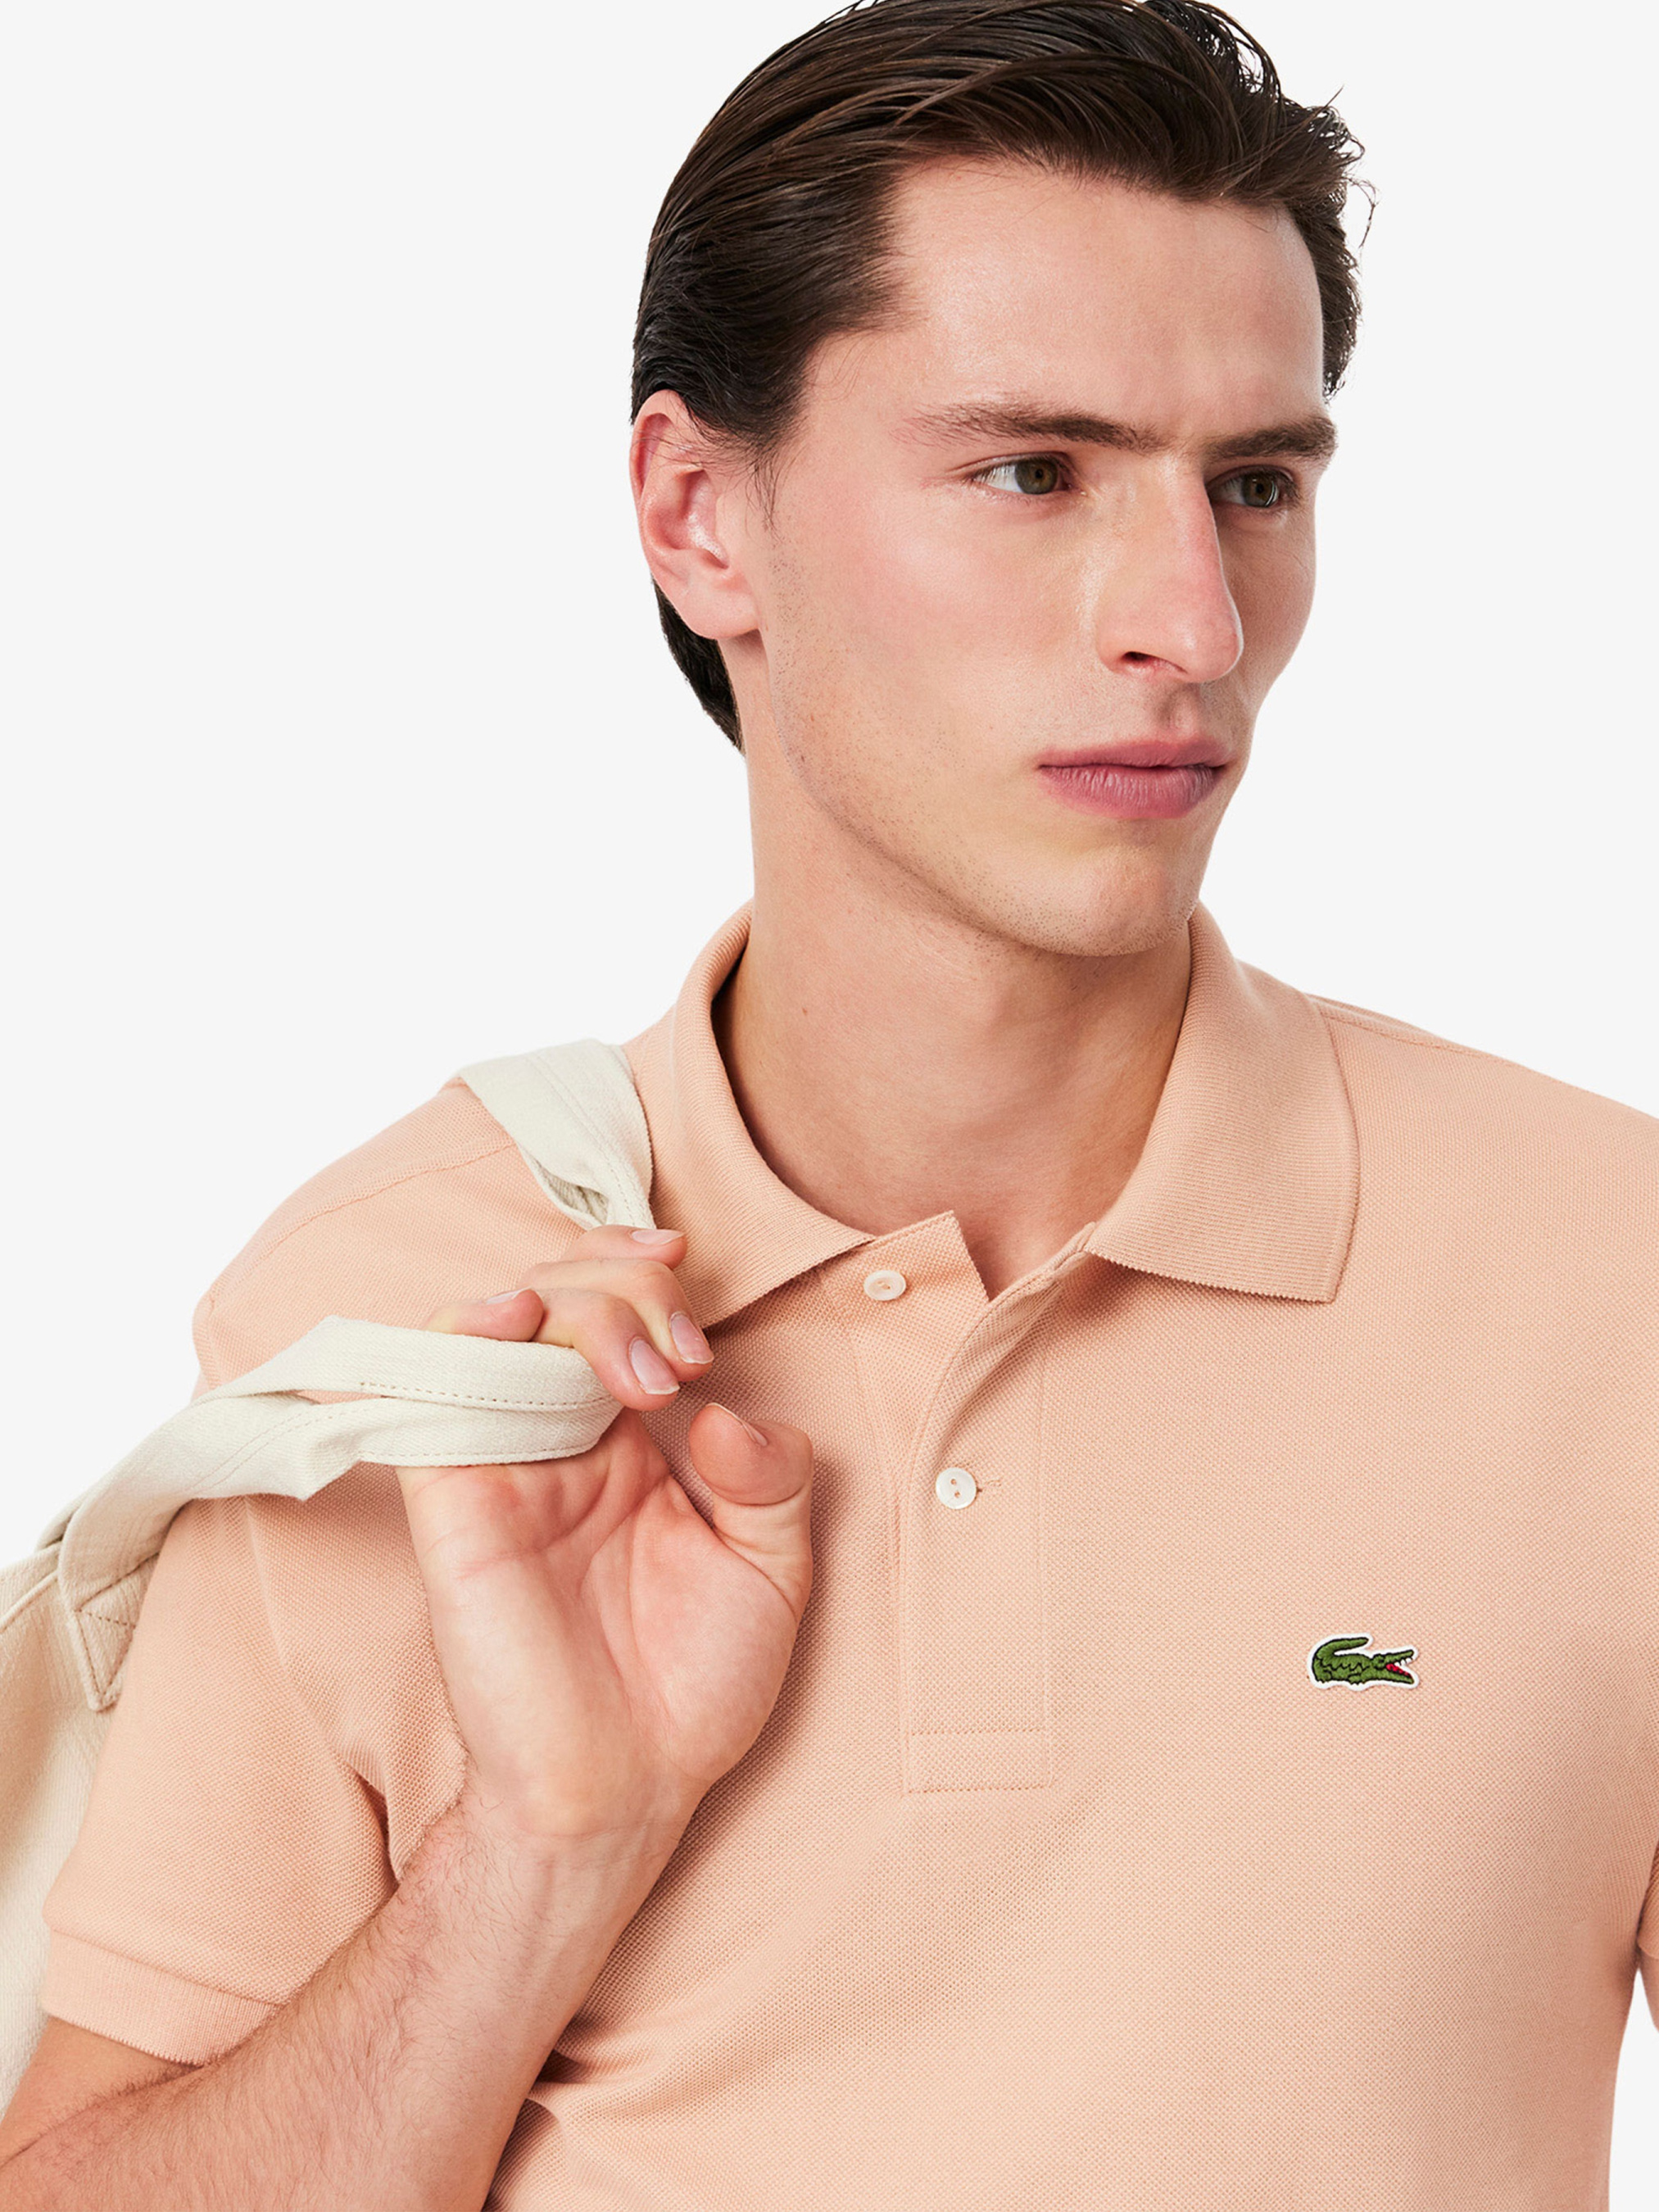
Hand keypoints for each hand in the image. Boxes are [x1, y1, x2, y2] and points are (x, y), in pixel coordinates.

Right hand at [395, 1227, 813, 1858]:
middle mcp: (562, 1438)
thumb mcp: (773, 1570)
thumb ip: (772, 1478)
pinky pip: (430, 1382)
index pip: (618, 1311)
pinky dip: (463, 1327)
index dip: (646, 1273)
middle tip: (679, 1359)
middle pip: (562, 1295)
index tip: (690, 1286)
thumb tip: (720, 1410)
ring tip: (636, 1367)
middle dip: (625, 1290)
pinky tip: (517, 1318)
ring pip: (501, 1317)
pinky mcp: (454, 1495)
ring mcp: (505, 1460)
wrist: (622, 1790)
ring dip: (569, 1301)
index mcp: (630, 1444)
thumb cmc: (691, 1691)